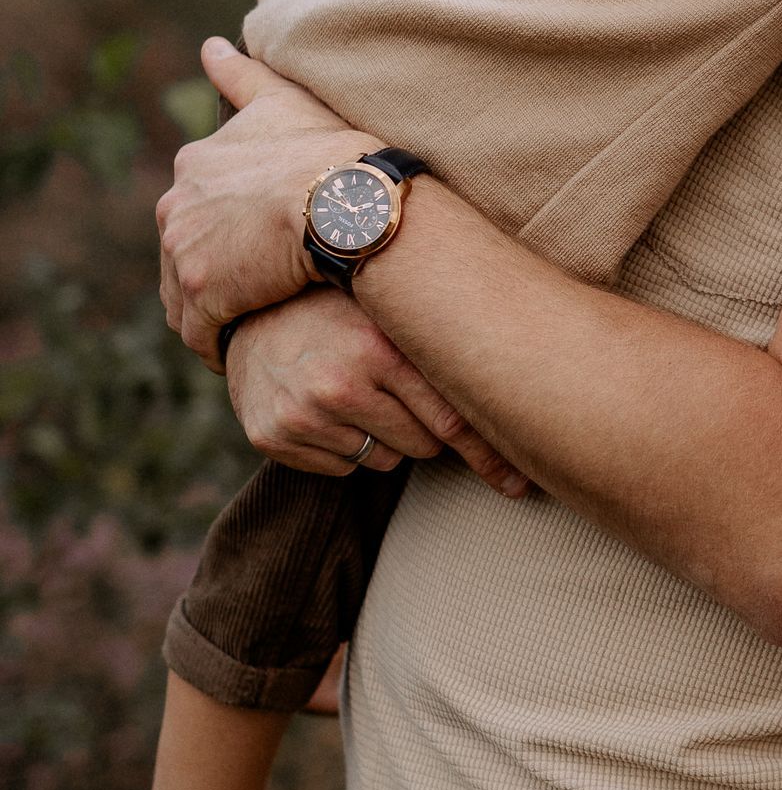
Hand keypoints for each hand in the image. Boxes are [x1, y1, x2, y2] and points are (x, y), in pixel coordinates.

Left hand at [158, 38, 365, 362]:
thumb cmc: (330, 150)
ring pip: (185, 298)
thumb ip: (244, 75)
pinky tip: (240, 352)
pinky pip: (201, 333)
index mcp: (194, 165)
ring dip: (210, 316)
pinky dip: (217, 345)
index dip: (221, 236)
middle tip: (249, 297)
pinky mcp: (205, 293)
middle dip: (208, 279)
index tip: (250, 253)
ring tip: (243, 331)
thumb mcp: (284, 101)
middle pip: (182, 256)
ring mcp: (185, 251)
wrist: (348, 199)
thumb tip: (210, 46)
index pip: (192, 213)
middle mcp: (176, 205)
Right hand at [226, 291, 530, 494]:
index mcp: (380, 345)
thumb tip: (524, 401)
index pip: (452, 420)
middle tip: (401, 390)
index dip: (490, 453)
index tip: (519, 483)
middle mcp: (339, 381)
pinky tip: (328, 407)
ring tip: (360, 390)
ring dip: (386, 437)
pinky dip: (346, 447)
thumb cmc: (342, 307)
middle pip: (424, 446)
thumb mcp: (393, 314)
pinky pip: (344, 469)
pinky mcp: (274, 436)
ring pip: (385, 460)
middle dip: (426, 428)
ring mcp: (302, 413)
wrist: (248, 307)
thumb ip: (443, 347)